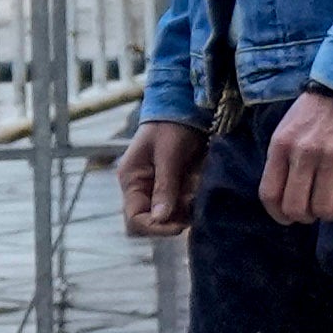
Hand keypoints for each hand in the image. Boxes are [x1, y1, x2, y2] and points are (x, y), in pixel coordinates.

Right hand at [112, 117, 205, 244]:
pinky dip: (191, 201)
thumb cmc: (171, 124)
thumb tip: (160, 218)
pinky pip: (180, 202)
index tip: (180, 226)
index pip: (135, 218)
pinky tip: (200, 189)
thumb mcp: (168, 153)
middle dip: (173, 219)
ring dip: (185, 210)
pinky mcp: (172, 183)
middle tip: (193, 209)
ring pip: (169, 214)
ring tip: (198, 195)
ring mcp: (156, 186)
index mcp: (131, 180)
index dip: (155, 227)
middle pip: (152, 219)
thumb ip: (165, 185)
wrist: (183, 104)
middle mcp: (140, 187)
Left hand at [256, 89, 332, 229]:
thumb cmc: (323, 107)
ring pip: (324, 208)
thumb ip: (285, 157)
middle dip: (305, 217)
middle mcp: (303, 154)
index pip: (269, 194)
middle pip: (296, 207)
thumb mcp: (291, 126)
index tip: (288, 218)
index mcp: (282, 145)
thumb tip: (284, 195)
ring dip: (330, 215)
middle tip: (315, 212)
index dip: (278, 214)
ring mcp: (332, 157)